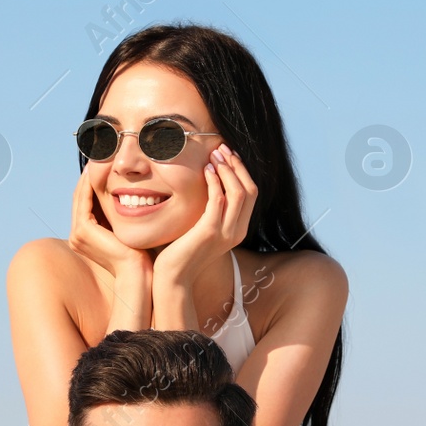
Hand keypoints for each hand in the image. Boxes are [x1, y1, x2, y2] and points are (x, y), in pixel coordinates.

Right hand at [68, 166, 149, 278]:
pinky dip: (90, 185)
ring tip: (98, 159)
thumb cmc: (139, 255)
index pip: (86, 205)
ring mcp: (77, 235)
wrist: (137, 272)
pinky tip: (99, 171)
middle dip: (89, 178)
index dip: (92, 184)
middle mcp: (77, 237)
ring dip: (88, 178)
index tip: (103, 166)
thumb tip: (130, 195)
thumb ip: (121, 216)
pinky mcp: (83, 230)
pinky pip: (85, 200)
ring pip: (81, 197)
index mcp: (84, 238)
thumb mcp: (126, 230)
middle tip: (99, 157)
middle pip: (80, 199)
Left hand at [151, 143, 257, 288]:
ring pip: (237, 192)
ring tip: (214, 155)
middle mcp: (237, 231)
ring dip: (226, 169)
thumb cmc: (182, 252)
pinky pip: (218, 200)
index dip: (242, 171)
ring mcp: (225, 232)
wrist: (174, 277)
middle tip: (221, 149)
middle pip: (249, 189)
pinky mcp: (210, 231)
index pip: (251, 194)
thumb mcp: (202, 229)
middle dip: (236, 165)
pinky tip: (205, 170)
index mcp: (238, 230)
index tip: (228, 155)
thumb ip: (210, 211)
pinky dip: (214, 182)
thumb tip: (209, 186)